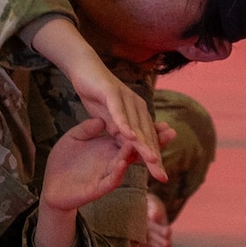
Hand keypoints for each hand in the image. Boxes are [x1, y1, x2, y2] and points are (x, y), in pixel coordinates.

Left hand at [42, 117, 154, 213]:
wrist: (51, 186)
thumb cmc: (64, 162)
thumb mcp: (74, 139)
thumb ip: (88, 129)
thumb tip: (103, 119)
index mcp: (109, 149)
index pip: (132, 138)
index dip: (147, 130)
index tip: (164, 120)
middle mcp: (112, 162)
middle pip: (137, 151)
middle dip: (154, 143)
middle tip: (171, 132)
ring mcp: (106, 176)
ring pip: (126, 165)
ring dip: (139, 157)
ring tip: (150, 146)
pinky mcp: (96, 189)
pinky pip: (109, 181)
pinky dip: (117, 173)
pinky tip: (123, 164)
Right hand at [58, 50, 169, 184]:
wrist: (83, 68)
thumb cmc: (96, 93)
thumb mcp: (108, 119)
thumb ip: (117, 131)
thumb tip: (126, 146)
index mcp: (137, 114)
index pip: (148, 140)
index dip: (154, 159)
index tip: (161, 178)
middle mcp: (137, 106)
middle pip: (146, 136)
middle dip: (154, 158)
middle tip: (162, 177)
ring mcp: (126, 99)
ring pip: (136, 126)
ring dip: (144, 144)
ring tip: (152, 161)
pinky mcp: (112, 92)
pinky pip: (119, 111)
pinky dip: (124, 125)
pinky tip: (129, 137)